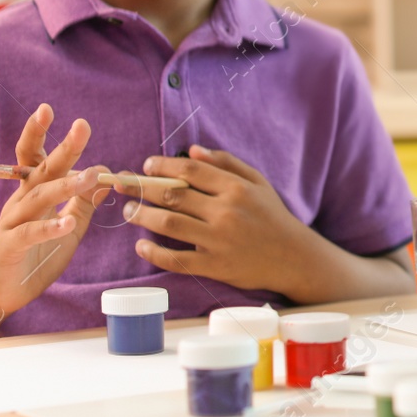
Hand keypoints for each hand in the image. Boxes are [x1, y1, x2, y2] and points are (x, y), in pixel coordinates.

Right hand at [0, 104, 109, 313]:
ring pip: (38, 198)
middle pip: (41, 170)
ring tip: (89, 176)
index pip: (35, 157)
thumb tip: (108, 175)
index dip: (38, 133)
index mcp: (34, 193)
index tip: (49, 109)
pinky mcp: (9, 247)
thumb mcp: (70, 227)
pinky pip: (29, 234)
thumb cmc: (36, 256)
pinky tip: (68, 222)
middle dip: (62, 148)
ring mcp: (12, 223)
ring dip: (64, 186)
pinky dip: (50, 227)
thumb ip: (85, 202)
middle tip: (81, 126)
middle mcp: (21, 202)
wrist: (2, 293)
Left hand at [121, 144, 319, 295]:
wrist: (293, 257)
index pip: (190, 171)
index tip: (147, 166)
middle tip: (123, 185)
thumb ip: (227, 163)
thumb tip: (193, 151)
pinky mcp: (214, 266)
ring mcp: (219, 240)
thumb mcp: (258, 182)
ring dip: (142, 216)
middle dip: (142, 188)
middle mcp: (226, 212)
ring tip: (129, 212)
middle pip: (173, 195)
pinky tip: (141, 246)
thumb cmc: (272, 216)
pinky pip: (176, 259)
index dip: (163, 166)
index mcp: (236, 188)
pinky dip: (154, 252)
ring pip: (169, 223)